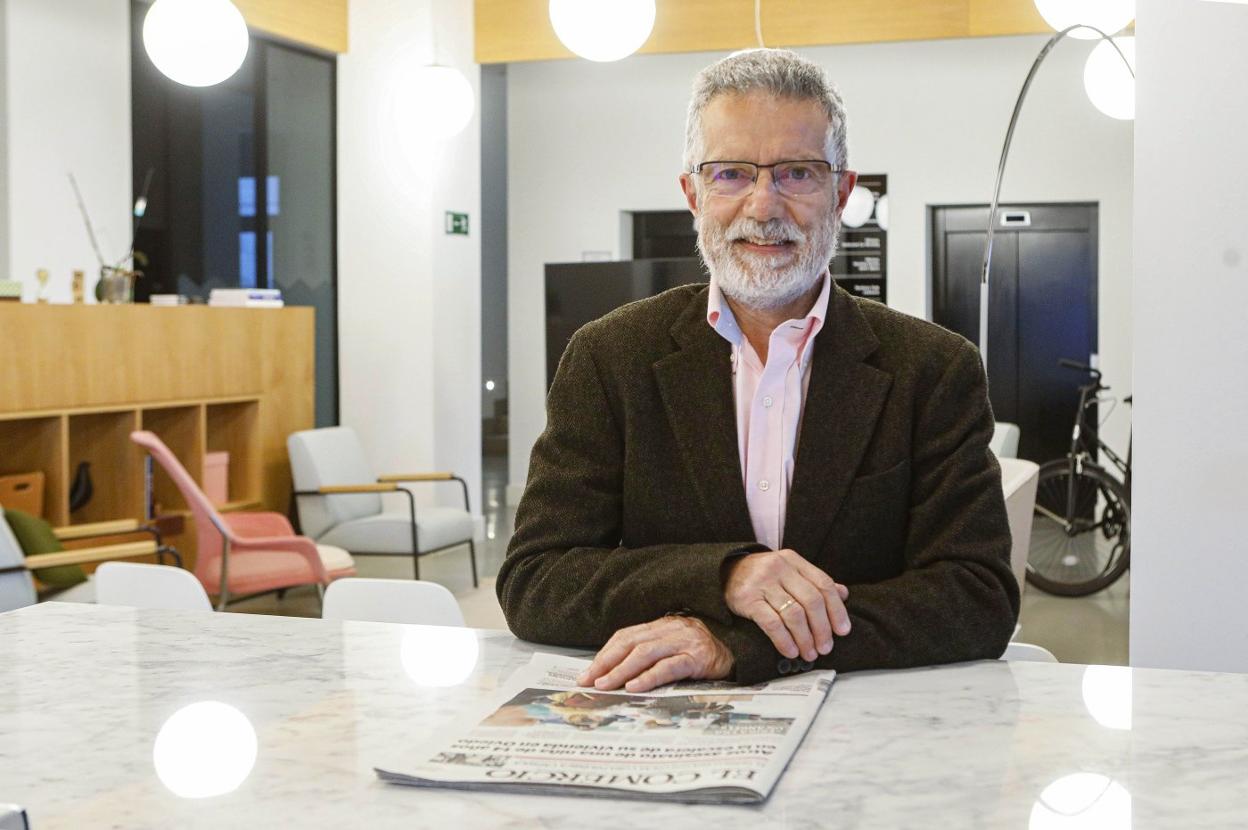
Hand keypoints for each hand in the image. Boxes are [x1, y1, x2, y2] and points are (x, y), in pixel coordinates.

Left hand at [576, 616, 734, 692]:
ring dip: (621, 670)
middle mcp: (670, 630)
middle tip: (589, 681)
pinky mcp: (698, 657)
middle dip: (606, 663)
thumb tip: (617, 674)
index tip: (588, 672)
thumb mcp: (674, 648)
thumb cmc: (703, 653)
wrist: (740, 648)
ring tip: (606, 685)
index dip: (605, 654)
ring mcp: (684, 642)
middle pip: (630, 643)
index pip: (625, 637)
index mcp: (661, 626)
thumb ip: (651, 654)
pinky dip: (649, 677)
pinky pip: (669, 666)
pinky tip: (635, 687)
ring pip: (645, 653)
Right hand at [723, 550, 850, 661]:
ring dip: (805, 638)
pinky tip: (790, 651)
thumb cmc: (763, 576)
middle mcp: (779, 569)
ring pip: (793, 614)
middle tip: (825, 648)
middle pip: (811, 601)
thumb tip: (843, 594)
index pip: (823, 584)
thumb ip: (814, 581)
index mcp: (793, 561)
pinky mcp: (747, 599)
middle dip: (822, 629)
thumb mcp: (789, 571)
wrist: (725, 571)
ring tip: (809, 653)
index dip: (837, 610)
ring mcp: (762, 583)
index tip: (843, 631)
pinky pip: (771, 623)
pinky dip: (784, 640)